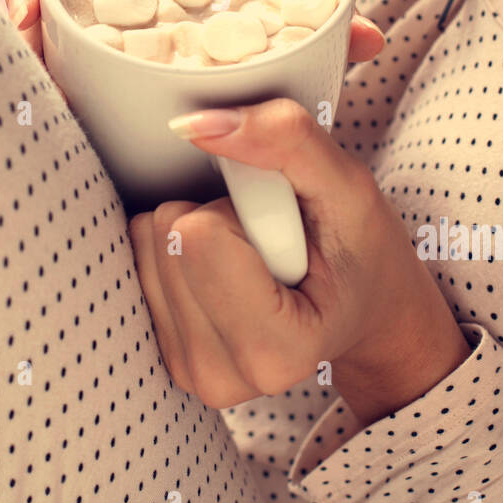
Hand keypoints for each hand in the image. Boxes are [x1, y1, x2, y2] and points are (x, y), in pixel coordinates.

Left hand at [127, 98, 470, 420]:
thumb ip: (286, 141)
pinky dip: (180, 252)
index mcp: (277, 351)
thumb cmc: (361, 252)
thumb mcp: (348, 185)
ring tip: (254, 257)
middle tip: (270, 244)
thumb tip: (194, 124)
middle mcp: (223, 377)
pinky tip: (226, 271)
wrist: (367, 310)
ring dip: (200, 234)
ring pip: (146, 245)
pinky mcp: (166, 355)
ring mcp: (190, 371)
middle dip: (217, 221)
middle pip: (166, 238)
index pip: (195, 236)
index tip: (282, 232)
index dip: (239, 209)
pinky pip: (136, 261)